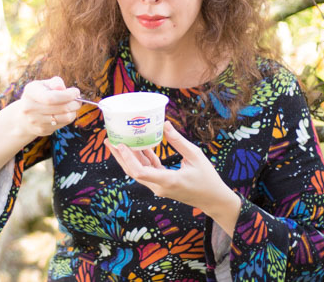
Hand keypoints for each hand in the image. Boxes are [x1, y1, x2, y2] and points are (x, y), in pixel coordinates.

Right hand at [15, 76, 80, 138]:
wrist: (24, 116)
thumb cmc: (39, 95)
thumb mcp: (44, 84)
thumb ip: (55, 82)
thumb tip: (62, 88)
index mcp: (30, 93)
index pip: (51, 98)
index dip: (67, 95)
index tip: (76, 92)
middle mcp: (30, 108)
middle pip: (61, 108)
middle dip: (74, 103)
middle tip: (78, 99)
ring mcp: (35, 121)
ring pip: (65, 117)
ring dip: (74, 111)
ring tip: (74, 105)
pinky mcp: (42, 130)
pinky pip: (63, 124)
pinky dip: (69, 117)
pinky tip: (66, 112)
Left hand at [106, 121, 240, 234]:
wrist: (213, 200)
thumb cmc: (207, 178)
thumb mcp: (195, 156)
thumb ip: (178, 141)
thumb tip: (164, 124)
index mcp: (167, 180)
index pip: (139, 172)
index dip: (127, 158)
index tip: (120, 144)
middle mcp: (159, 186)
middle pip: (133, 171)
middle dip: (119, 156)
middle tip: (109, 139)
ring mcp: (159, 187)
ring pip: (138, 172)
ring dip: (127, 158)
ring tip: (116, 142)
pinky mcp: (162, 184)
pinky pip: (147, 171)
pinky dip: (142, 159)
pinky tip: (137, 147)